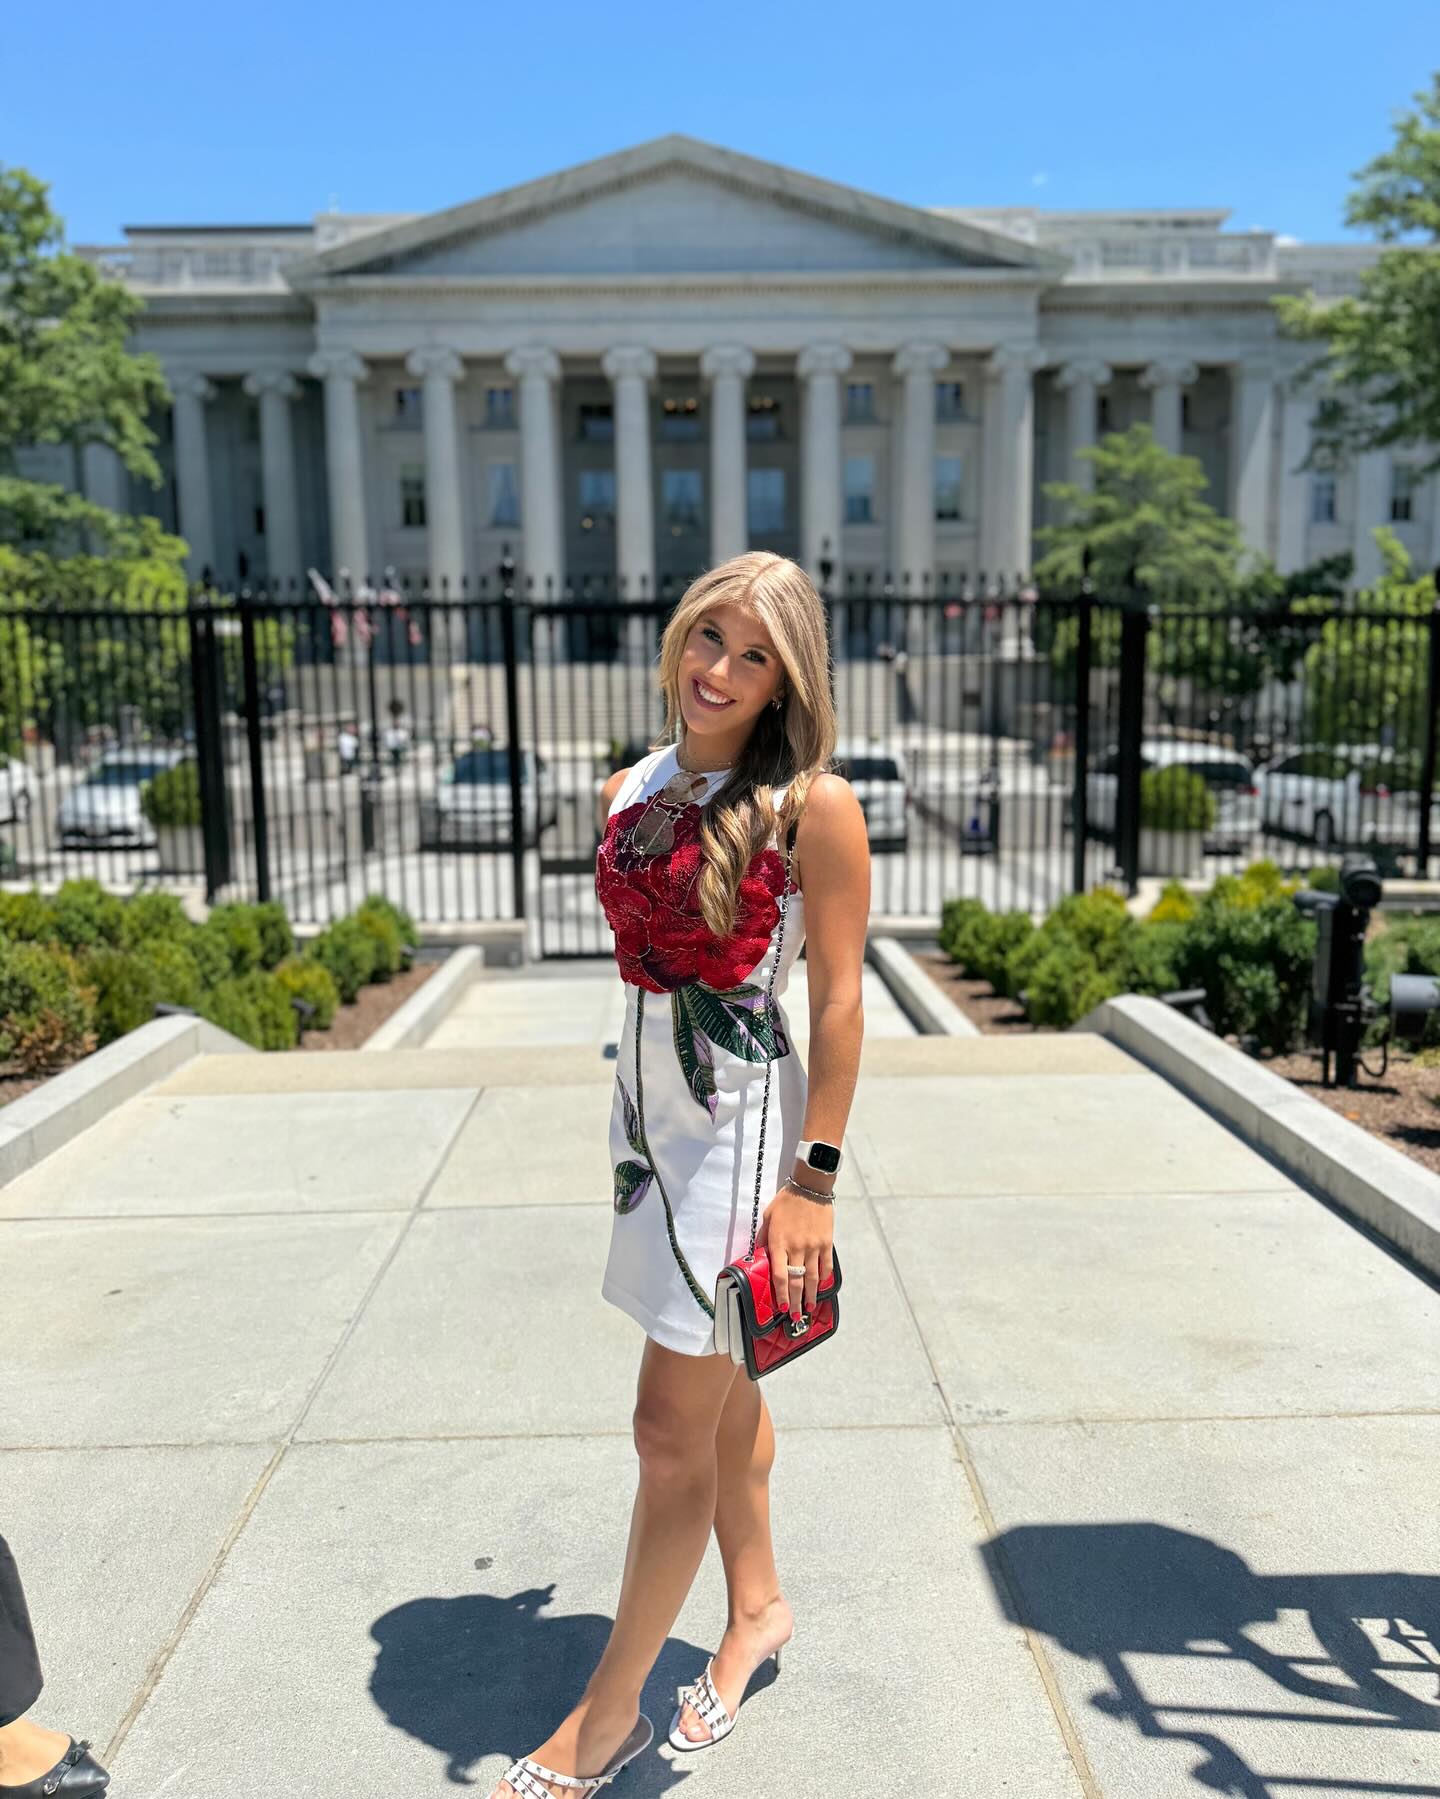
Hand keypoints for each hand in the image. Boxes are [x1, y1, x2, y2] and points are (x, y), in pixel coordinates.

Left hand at [754, 1186, 834, 1319]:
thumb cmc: (786, 1202)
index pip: (780, 1275)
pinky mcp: (826, 1243)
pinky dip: (823, 1279)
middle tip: (795, 1317)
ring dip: (811, 1295)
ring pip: (812, 1278)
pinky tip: (820, 1287)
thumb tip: (760, 1256)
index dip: (781, 1294)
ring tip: (809, 1308)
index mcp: (779, 1242)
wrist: (810, 1188)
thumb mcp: (768, 1217)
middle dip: (796, 1302)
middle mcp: (796, 1248)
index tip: (781, 1308)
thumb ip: (765, 1238)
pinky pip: (825, 1266)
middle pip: (797, 1281)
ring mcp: (813, 1246)